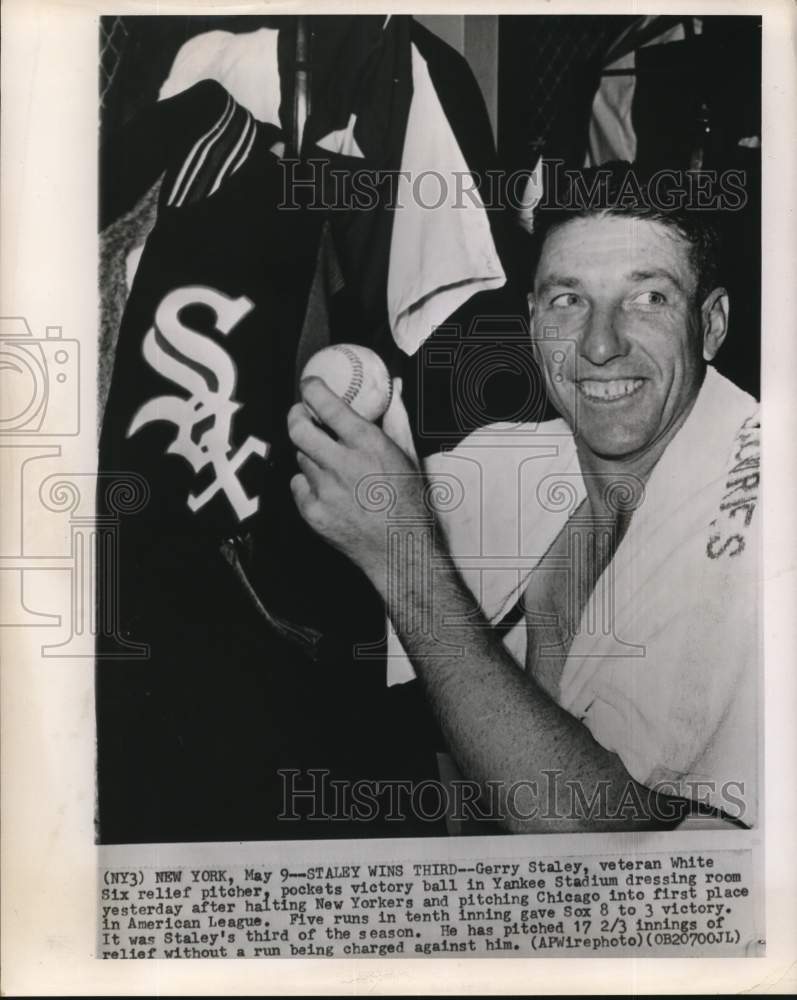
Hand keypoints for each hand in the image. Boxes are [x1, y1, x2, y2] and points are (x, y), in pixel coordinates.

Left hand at [287, 377, 426, 583]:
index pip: (327, 405)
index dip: (312, 389)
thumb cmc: (409, 506)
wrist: (400, 551)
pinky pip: (298, 486)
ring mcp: (324, 490)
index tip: (310, 385)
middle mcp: (342, 464)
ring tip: (329, 463)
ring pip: (301, 458)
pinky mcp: (313, 512)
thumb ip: (397, 420)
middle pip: (298, 429)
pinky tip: (327, 489)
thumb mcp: (408, 458)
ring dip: (310, 455)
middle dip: (296, 416)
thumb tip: (395, 391)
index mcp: (368, 445)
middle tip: (302, 415)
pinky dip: (308, 483)